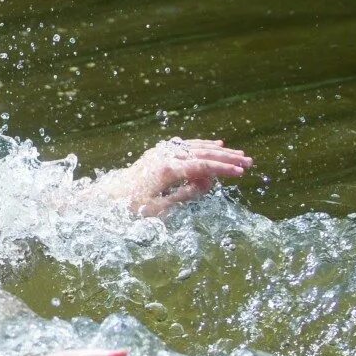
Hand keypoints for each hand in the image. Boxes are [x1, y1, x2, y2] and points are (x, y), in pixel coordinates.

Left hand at [92, 138, 251, 216]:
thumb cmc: (130, 209)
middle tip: (249, 162)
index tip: (241, 173)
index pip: (202, 166)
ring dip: (218, 151)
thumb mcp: (159, 209)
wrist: (106, 198)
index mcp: (166, 170)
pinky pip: (185, 146)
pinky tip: (215, 146)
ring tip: (238, 155)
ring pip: (195, 147)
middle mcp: (164, 156)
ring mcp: (160, 153)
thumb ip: (185, 195)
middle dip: (227, 158)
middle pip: (202, 153)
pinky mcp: (157, 154)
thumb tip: (207, 182)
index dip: (223, 170)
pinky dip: (202, 146)